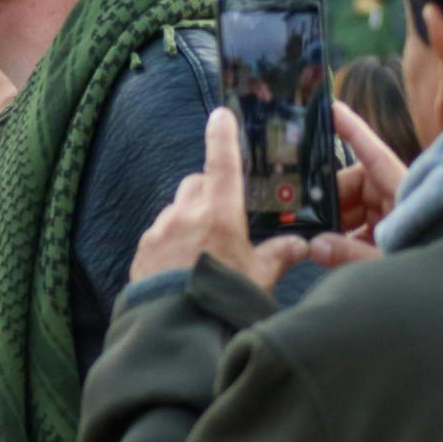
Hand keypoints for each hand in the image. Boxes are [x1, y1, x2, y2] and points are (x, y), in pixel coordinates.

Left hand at [129, 107, 308, 290]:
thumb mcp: (260, 277)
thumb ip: (279, 256)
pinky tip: (182, 262)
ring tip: (204, 248)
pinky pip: (159, 232)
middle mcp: (185, 214)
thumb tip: (299, 245)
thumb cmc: (223, 298)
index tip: (221, 115)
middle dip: (209, 191)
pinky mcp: (143, 249)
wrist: (176, 326)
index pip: (222, 164)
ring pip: (176, 209)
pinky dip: (172, 239)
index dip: (223, 137)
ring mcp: (160, 230)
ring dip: (190, 217)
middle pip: (196, 185)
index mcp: (218, 213)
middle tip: (225, 214)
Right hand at [304, 98, 409, 271]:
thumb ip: (350, 254)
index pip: (373, 154)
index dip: (352, 131)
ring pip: (353, 210)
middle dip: (329, 199)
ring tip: (312, 239)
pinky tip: (326, 252)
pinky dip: (342, 238)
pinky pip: (358, 229)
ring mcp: (394, 217)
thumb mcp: (388, 262)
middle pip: (355, 185)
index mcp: (404, 193)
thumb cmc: (432, 270)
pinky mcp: (390, 236)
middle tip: (302, 214)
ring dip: (333, 224)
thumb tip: (313, 245)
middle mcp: (398, 199)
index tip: (330, 108)